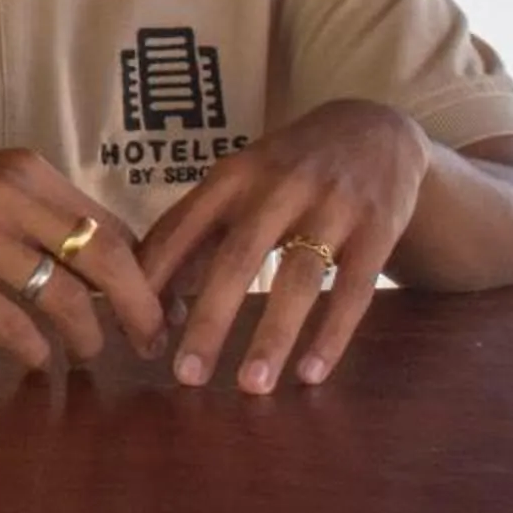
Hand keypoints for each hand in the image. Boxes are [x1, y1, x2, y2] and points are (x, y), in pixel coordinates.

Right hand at [0, 151, 167, 373]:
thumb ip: (35, 213)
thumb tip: (103, 262)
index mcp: (23, 169)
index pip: (107, 222)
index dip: (142, 270)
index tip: (155, 304)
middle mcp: (5, 193)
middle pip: (101, 256)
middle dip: (138, 306)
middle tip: (150, 341)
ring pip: (61, 294)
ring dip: (88, 335)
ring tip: (91, 356)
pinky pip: (10, 322)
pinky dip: (34, 349)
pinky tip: (40, 361)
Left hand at [138, 100, 428, 394]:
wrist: (375, 128)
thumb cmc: (288, 168)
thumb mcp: (240, 183)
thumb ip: (201, 234)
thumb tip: (159, 304)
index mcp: (231, 176)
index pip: (182, 229)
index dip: (157, 281)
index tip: (136, 335)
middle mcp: (277, 187)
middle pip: (237, 258)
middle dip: (210, 320)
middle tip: (186, 375)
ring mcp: (331, 206)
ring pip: (298, 278)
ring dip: (273, 335)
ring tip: (250, 385)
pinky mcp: (377, 227)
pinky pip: (354, 289)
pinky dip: (332, 334)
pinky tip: (311, 374)